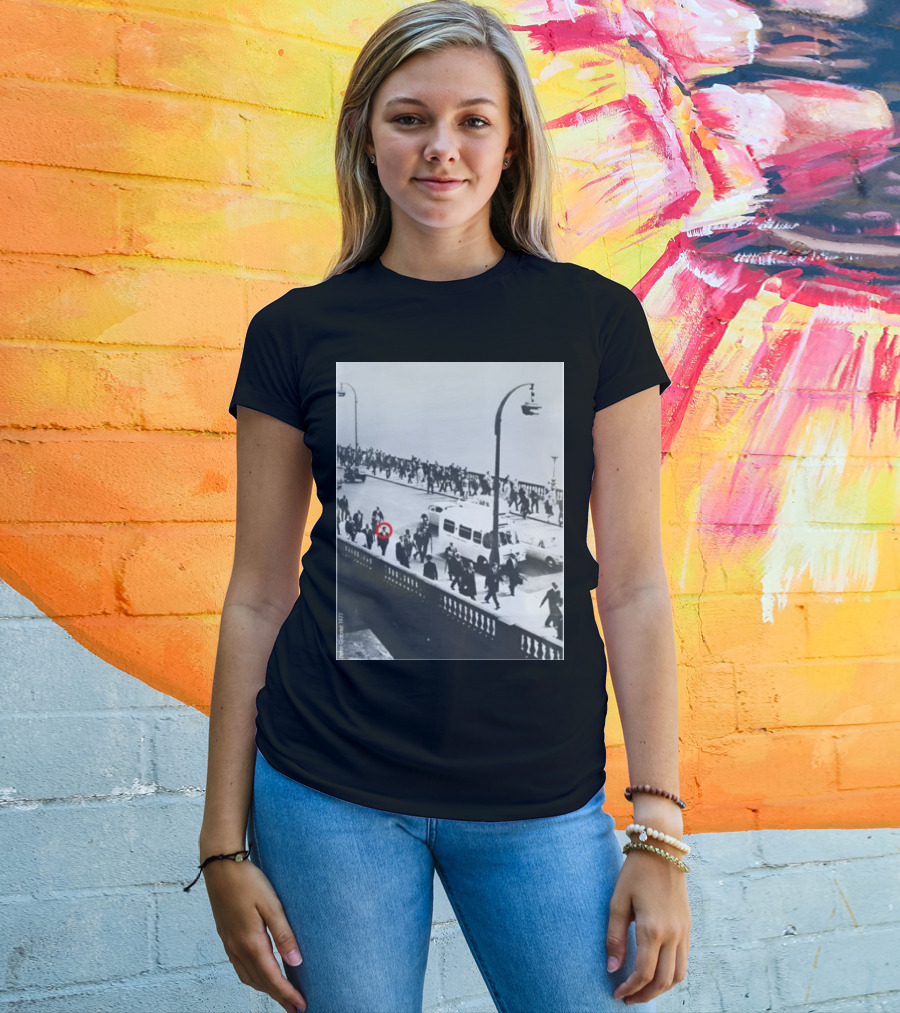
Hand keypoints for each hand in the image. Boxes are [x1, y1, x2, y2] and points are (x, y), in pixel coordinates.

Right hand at [203, 858, 307, 1012]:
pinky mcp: (226, 936)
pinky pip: (240, 967)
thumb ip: (284, 934)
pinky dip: (253, 977)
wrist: (220, 865)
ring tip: (281, 994)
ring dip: (265, 989)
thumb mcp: (271, 904)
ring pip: (248, 977)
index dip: (287, 994)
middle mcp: (237, 948)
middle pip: (260, 982)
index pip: (272, 978)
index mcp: (250, 942)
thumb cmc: (248, 880)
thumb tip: (296, 962)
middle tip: (295, 1007)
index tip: (301, 1005)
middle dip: (278, 997)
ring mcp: (229, 943)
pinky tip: (260, 973)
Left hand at [606, 846, 690, 1005]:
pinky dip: (671, 974)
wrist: (662, 849)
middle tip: (628, 998)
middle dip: (645, 995)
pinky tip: (656, 971)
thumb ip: (614, 937)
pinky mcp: (688, 926)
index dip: (630, 989)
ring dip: (660, 988)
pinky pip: (684, 960)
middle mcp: (672, 934)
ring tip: (642, 990)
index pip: (643, 973)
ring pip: (678, 975)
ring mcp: (684, 931)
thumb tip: (612, 969)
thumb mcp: (618, 902)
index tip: (617, 993)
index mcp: (652, 929)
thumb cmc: (635, 873)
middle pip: (663, 981)